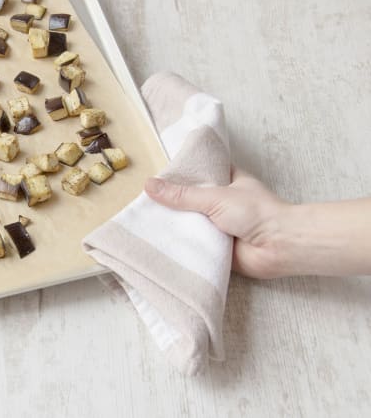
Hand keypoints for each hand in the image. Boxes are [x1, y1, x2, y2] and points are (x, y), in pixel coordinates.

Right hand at [144, 168, 291, 278]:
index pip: (199, 174)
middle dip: (172, 203)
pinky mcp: (217, 247)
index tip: (155, 178)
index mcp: (226, 181)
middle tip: (142, 203)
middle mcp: (222, 202)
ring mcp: (219, 225)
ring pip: (191, 223)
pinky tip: (159, 243)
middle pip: (191, 200)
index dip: (179, 176)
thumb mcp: (215, 197)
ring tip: (143, 223)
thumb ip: (182, 194)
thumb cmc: (256, 213)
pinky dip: (182, 245)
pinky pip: (195, 244)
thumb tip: (150, 185)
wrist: (279, 247)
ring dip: (176, 225)